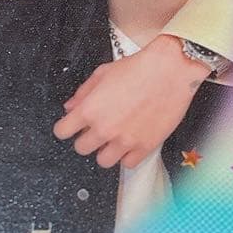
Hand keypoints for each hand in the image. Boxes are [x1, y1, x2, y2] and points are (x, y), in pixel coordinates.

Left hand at [52, 34, 208, 168]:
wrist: (170, 70)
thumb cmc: (139, 68)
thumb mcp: (102, 73)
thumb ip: (83, 92)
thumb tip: (71, 107)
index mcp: (90, 110)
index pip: (62, 131)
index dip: (64, 128)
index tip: (69, 127)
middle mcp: (104, 128)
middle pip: (81, 148)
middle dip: (85, 138)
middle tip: (94, 130)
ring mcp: (125, 140)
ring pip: (103, 161)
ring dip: (105, 151)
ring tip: (113, 139)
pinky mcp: (145, 147)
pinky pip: (128, 164)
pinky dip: (127, 155)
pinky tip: (130, 142)